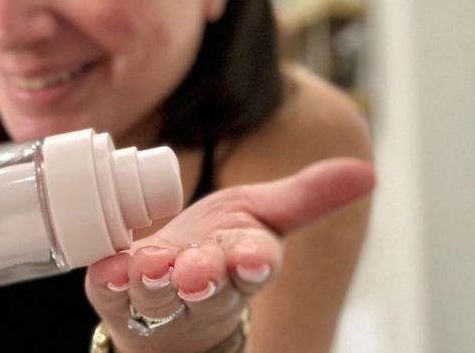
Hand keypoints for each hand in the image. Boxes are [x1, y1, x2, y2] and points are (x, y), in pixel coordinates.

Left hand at [85, 158, 374, 352]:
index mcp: (241, 263)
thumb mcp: (261, 217)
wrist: (168, 301)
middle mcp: (202, 286)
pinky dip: (110, 281)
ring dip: (154, 281)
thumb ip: (307, 196)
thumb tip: (367, 172)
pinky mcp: (116, 297)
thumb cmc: (216, 249)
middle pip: (206, 286)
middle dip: (203, 278)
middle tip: (197, 271)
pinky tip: (108, 268)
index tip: (254, 260)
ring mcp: (157, 296)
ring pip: (158, 295)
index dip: (254, 263)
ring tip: (150, 265)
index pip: (254, 265)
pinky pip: (111, 292)